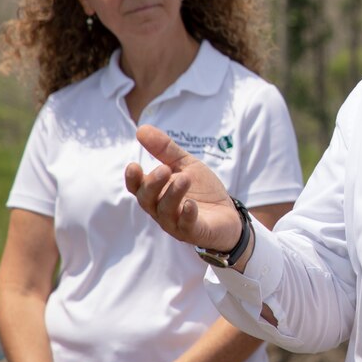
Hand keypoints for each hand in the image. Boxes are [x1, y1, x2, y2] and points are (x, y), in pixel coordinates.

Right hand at [125, 124, 240, 250]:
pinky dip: (187, 215)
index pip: (138, 187)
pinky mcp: (194, 232)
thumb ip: (165, 149)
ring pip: (166, 211)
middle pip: (147, 200)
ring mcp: (176, 223)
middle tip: (164, 169)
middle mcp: (161, 210)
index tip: (134, 166)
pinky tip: (191, 204)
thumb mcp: (186, 164)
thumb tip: (141, 128)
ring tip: (184, 178)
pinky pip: (186, 226)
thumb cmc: (203, 190)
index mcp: (157, 193)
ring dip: (173, 194)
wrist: (228, 212)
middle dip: (153, 184)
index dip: (133, 179)